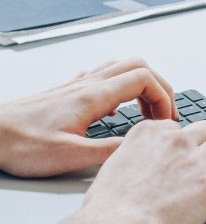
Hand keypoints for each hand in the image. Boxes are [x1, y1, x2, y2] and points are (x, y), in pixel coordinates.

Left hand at [0, 58, 178, 177]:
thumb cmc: (21, 144)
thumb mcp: (69, 156)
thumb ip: (108, 151)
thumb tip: (140, 148)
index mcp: (94, 96)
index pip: (144, 79)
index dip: (163, 96)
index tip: (166, 119)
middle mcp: (88, 84)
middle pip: (139, 66)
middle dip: (159, 87)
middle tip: (163, 112)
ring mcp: (76, 86)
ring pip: (121, 67)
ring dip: (141, 84)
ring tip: (144, 109)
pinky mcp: (65, 93)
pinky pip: (101, 76)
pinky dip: (119, 86)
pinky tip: (113, 107)